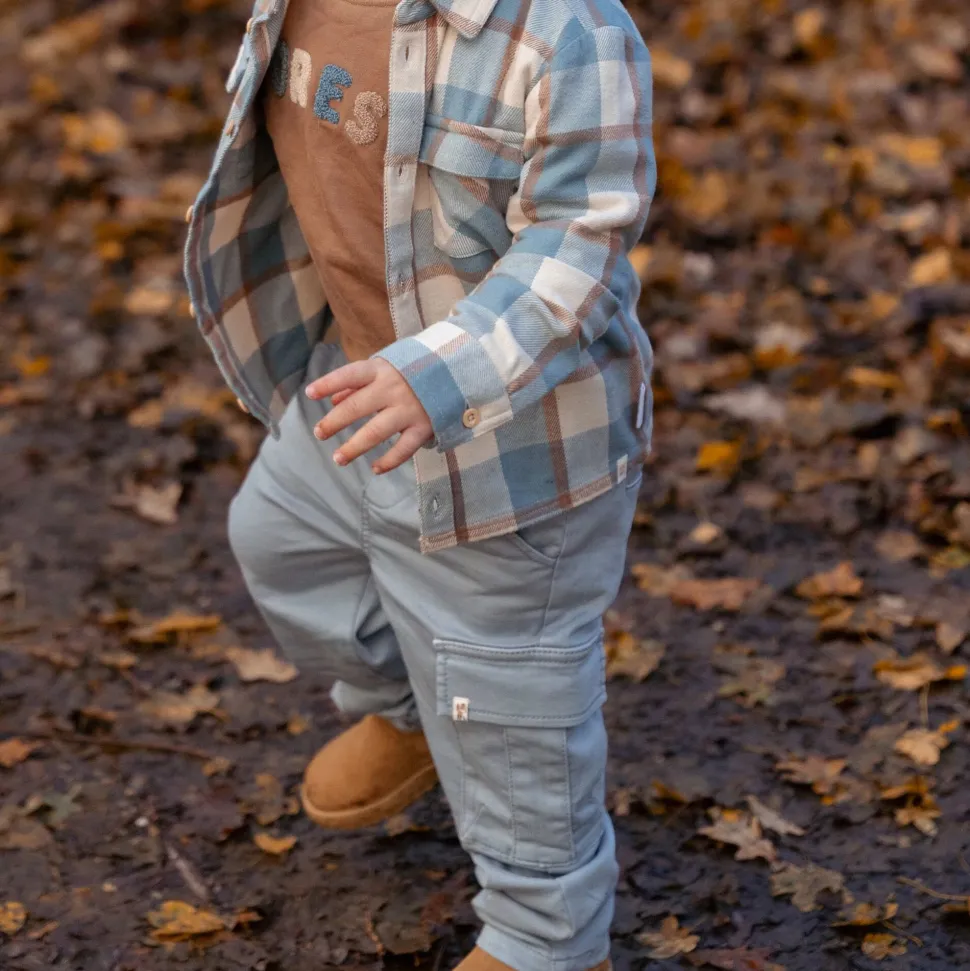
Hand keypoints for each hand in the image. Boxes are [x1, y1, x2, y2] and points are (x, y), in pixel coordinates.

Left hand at [305, 359, 432, 472]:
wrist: (456, 373)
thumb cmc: (412, 371)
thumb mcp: (385, 368)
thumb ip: (358, 383)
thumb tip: (333, 399)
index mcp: (381, 370)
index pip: (349, 375)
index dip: (329, 384)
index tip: (310, 394)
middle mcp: (393, 389)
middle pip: (357, 406)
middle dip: (335, 421)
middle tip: (319, 433)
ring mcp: (409, 409)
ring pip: (376, 432)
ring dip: (355, 447)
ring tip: (338, 458)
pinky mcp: (424, 427)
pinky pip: (403, 448)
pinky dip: (389, 461)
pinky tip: (375, 469)